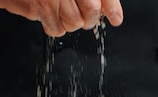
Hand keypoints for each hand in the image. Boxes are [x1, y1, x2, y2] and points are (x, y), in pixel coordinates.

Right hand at [0, 0, 123, 36]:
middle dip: (90, 20)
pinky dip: (54, 27)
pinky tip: (48, 16)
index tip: (116, 19)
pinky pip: (58, 29)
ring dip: (69, 23)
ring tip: (60, 12)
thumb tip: (113, 14)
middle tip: (84, 19)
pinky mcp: (42, 7)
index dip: (111, 7)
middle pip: (91, 11)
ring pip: (75, 23)